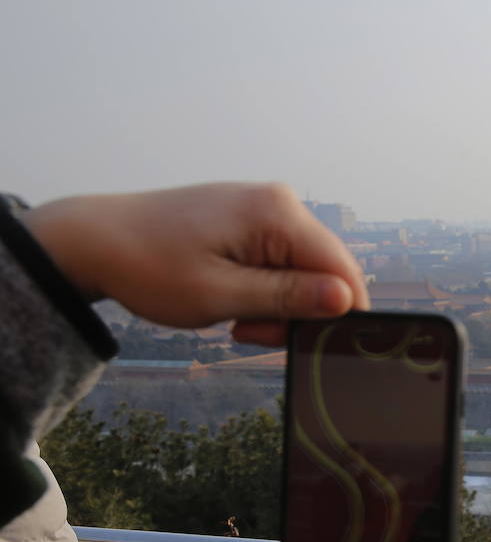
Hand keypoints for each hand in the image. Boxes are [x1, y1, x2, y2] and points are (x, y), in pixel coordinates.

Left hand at [18, 182, 367, 345]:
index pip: (343, 272)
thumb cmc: (149, 267)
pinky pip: (282, 261)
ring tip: (235, 319)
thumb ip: (288, 297)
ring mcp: (266, 207)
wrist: (94, 239)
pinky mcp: (252, 217)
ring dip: (279, 305)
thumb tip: (345, 299)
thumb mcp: (221, 295)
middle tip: (248, 332)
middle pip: (326, 272)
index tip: (288, 340)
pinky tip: (233, 298)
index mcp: (278, 214)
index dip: (332, 316)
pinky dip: (265, 289)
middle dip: (299, 312)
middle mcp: (281, 202)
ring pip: (305, 271)